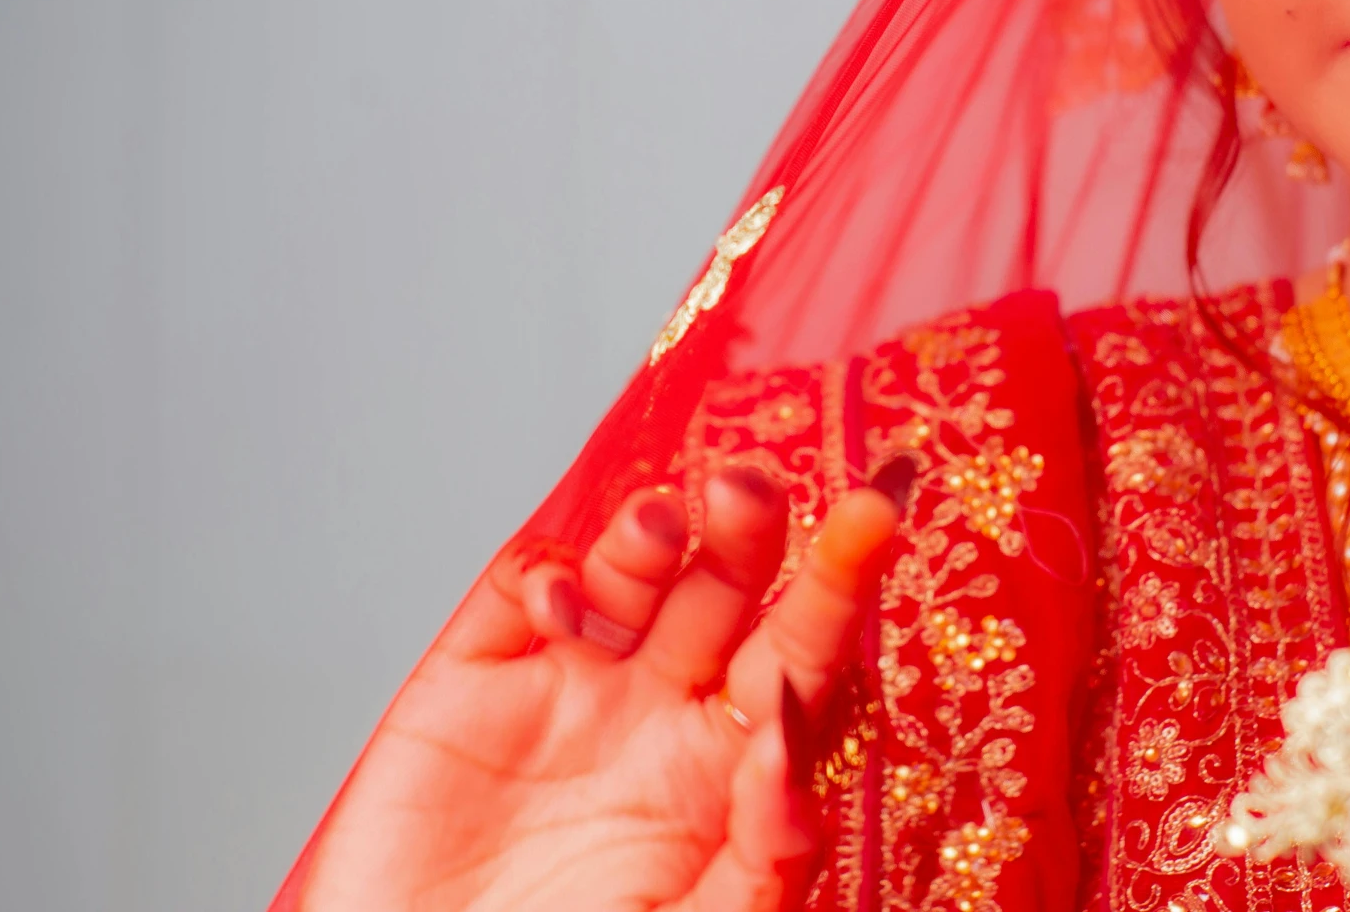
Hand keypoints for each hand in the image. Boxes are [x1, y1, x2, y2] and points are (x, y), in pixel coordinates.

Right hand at [286, 462, 911, 911]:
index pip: (803, 655)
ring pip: (627, 573)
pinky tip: (559, 600)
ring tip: (664, 525)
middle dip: (746, 528)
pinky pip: (517, 592)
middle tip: (751, 490)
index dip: (840, 582)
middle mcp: (659, 708)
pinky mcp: (474, 676)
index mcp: (730, 766)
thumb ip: (759, 859)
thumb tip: (789, 750)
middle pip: (724, 588)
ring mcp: (569, 682)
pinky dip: (541, 573)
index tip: (875, 519)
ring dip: (648, 532)